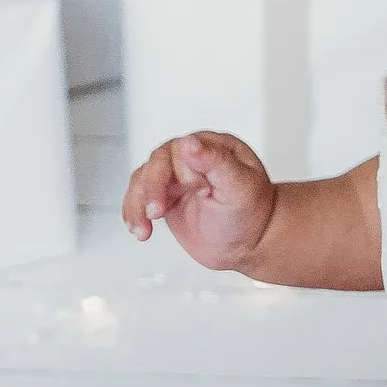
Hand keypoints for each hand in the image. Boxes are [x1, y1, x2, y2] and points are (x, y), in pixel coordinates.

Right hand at [123, 131, 275, 271]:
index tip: (193, 190)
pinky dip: (133, 213)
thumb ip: (216, 161)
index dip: (181, 171)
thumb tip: (191, 143)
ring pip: (143, 180)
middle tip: (157, 212)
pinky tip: (138, 228)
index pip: (182, 148)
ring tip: (142, 228)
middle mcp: (192, 159)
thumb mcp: (240, 186)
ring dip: (137, 204)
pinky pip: (139, 198)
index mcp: (213, 147)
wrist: (250, 244)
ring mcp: (176, 179)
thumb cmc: (253, 213)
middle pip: (157, 163)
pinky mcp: (165, 198)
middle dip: (153, 189)